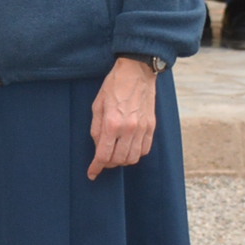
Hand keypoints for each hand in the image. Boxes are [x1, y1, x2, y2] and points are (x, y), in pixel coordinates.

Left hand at [87, 56, 161, 179]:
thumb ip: (96, 129)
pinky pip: (145, 149)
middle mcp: (128, 128)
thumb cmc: (114, 85)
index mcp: (112, 123)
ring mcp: (142, 128)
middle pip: (119, 160)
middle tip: (103, 160)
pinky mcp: (152, 126)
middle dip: (108, 164)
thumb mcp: (97, 105)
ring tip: (116, 153)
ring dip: (122, 161)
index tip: (92, 173)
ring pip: (133, 158)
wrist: (137, 71)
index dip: (96, 167)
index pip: (104, 155)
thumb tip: (98, 148)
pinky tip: (129, 148)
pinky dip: (136, 154)